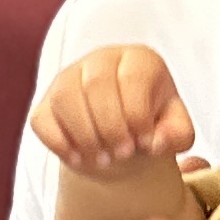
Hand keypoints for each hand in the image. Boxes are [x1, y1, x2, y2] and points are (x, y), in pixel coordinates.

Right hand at [32, 42, 194, 173]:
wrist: (124, 138)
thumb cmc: (153, 126)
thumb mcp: (176, 131)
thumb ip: (177, 135)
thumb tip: (155, 142)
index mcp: (139, 59)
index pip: (132, 78)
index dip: (137, 115)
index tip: (144, 142)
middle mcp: (101, 60)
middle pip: (97, 85)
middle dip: (111, 127)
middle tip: (122, 155)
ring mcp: (69, 78)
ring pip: (65, 97)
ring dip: (85, 135)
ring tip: (102, 159)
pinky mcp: (46, 103)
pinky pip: (42, 119)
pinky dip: (58, 143)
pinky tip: (79, 159)